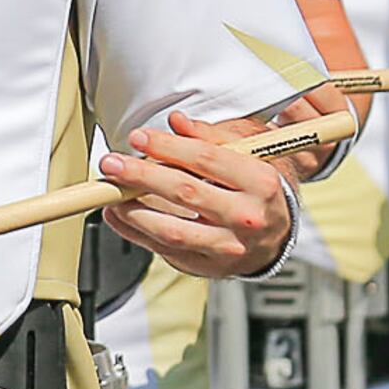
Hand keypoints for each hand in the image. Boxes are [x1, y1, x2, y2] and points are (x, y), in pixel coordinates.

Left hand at [102, 108, 296, 281]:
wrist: (278, 234)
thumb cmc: (260, 187)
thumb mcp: (248, 152)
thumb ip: (211, 136)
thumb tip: (177, 122)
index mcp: (260, 182)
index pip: (206, 160)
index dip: (167, 147)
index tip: (138, 138)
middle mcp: (246, 217)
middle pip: (185, 193)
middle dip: (142, 175)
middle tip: (112, 163)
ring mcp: (228, 246)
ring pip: (173, 230)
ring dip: (134, 210)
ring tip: (111, 193)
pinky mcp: (210, 266)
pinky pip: (166, 251)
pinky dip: (136, 232)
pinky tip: (118, 215)